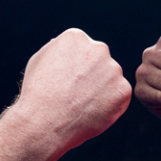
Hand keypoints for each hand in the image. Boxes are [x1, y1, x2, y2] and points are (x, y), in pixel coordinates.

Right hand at [15, 28, 131, 151]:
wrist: (44, 122)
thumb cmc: (37, 94)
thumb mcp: (39, 61)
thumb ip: (58, 49)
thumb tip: (72, 48)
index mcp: (77, 37)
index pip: (84, 49)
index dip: (76, 69)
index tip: (66, 82)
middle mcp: (98, 48)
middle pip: (100, 61)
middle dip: (92, 76)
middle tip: (76, 95)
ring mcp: (113, 69)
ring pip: (111, 79)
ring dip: (102, 90)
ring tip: (82, 105)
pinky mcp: (123, 89)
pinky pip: (119, 96)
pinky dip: (110, 105)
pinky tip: (92, 112)